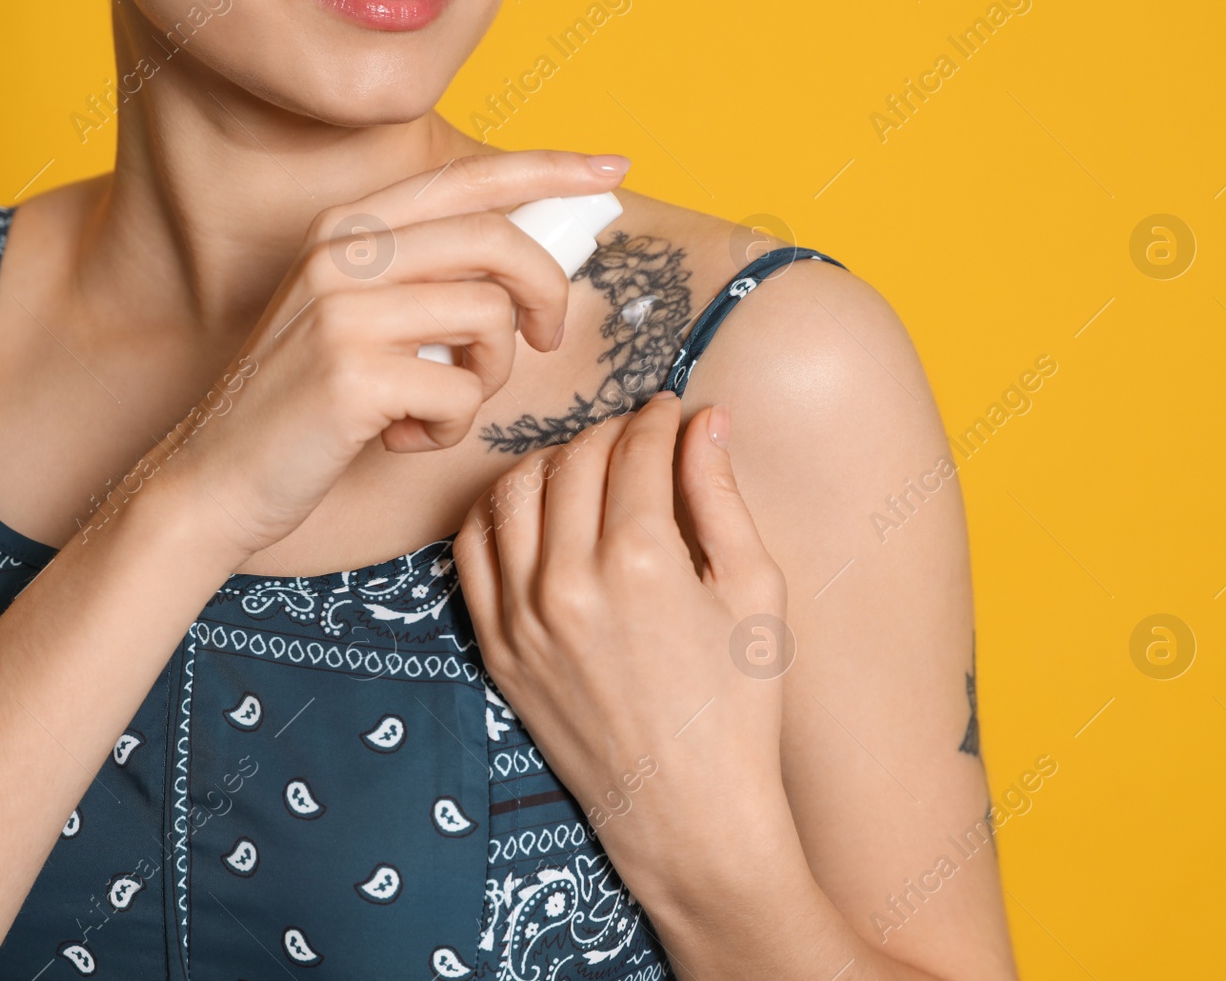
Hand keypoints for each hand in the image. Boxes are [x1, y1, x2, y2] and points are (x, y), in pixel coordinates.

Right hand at [162, 150, 630, 555]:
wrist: (214, 479)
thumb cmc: (304, 406)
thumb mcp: (357, 319)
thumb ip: (427, 280)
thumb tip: (533, 265)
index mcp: (349, 229)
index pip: (469, 178)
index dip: (549, 169)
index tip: (612, 167)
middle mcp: (343, 253)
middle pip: (497, 242)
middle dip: (548, 292)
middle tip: (546, 339)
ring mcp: (343, 309)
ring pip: (489, 320)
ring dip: (487, 376)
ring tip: (439, 403)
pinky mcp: (351, 373)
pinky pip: (459, 391)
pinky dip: (448, 426)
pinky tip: (401, 439)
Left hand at [453, 392, 794, 897]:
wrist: (688, 814)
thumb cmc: (738, 706)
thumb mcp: (753, 592)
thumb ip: (721, 496)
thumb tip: (707, 420)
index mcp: (641, 562)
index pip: (635, 449)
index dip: (658, 417)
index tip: (671, 410)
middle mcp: (568, 581)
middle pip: (573, 459)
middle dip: (610, 432)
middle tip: (637, 436)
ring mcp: (521, 616)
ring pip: (512, 491)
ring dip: (549, 461)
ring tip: (585, 466)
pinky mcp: (497, 646)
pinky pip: (472, 549)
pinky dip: (498, 511)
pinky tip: (534, 507)